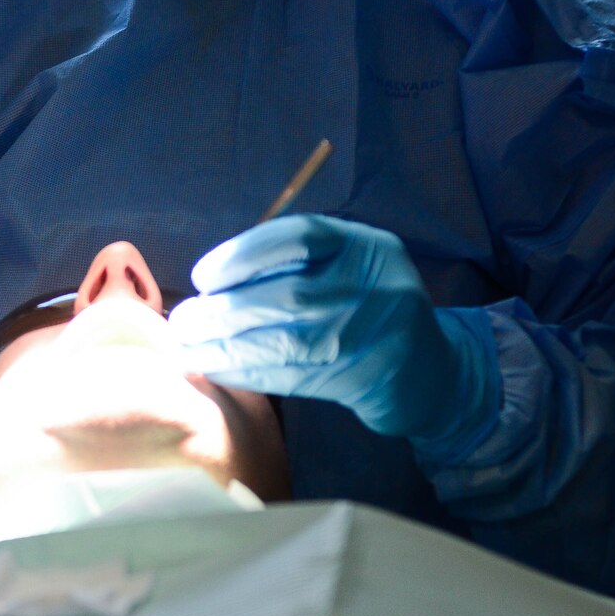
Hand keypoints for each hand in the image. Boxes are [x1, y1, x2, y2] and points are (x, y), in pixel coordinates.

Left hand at [167, 214, 495, 447]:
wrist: (430, 371)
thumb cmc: (368, 312)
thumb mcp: (347, 271)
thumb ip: (296, 266)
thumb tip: (213, 281)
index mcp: (366, 246)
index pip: (300, 237)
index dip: (244, 253)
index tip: (205, 275)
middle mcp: (376, 284)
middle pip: (288, 293)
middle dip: (225, 309)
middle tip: (184, 322)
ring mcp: (374, 334)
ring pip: (287, 340)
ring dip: (228, 346)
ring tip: (189, 348)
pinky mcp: (365, 378)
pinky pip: (294, 375)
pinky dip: (250, 372)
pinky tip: (218, 369)